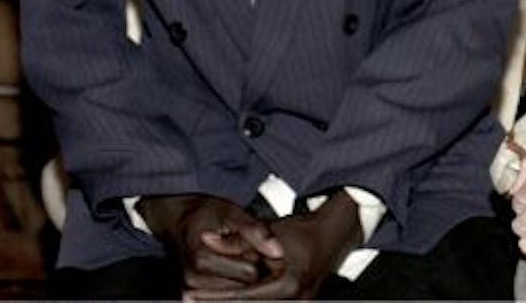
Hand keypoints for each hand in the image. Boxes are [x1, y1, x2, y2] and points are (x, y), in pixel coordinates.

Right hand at [137, 193, 279, 292]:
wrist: (177, 220)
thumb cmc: (206, 214)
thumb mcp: (232, 212)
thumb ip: (255, 231)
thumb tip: (278, 252)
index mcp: (201, 259)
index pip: (249, 272)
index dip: (259, 256)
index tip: (258, 242)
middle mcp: (192, 280)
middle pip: (243, 287)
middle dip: (252, 268)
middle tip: (249, 249)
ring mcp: (190, 291)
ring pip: (236, 294)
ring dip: (242, 277)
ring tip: (237, 256)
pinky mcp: (190, 297)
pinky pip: (225, 296)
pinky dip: (233, 283)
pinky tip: (231, 267)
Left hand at [185, 191, 363, 299]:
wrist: (336, 232)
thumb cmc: (304, 230)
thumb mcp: (269, 232)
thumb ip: (236, 240)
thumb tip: (204, 239)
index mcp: (287, 286)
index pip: (240, 297)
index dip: (212, 297)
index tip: (189, 295)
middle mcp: (295, 301)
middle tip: (189, 301)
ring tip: (203, 301)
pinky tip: (226, 300)